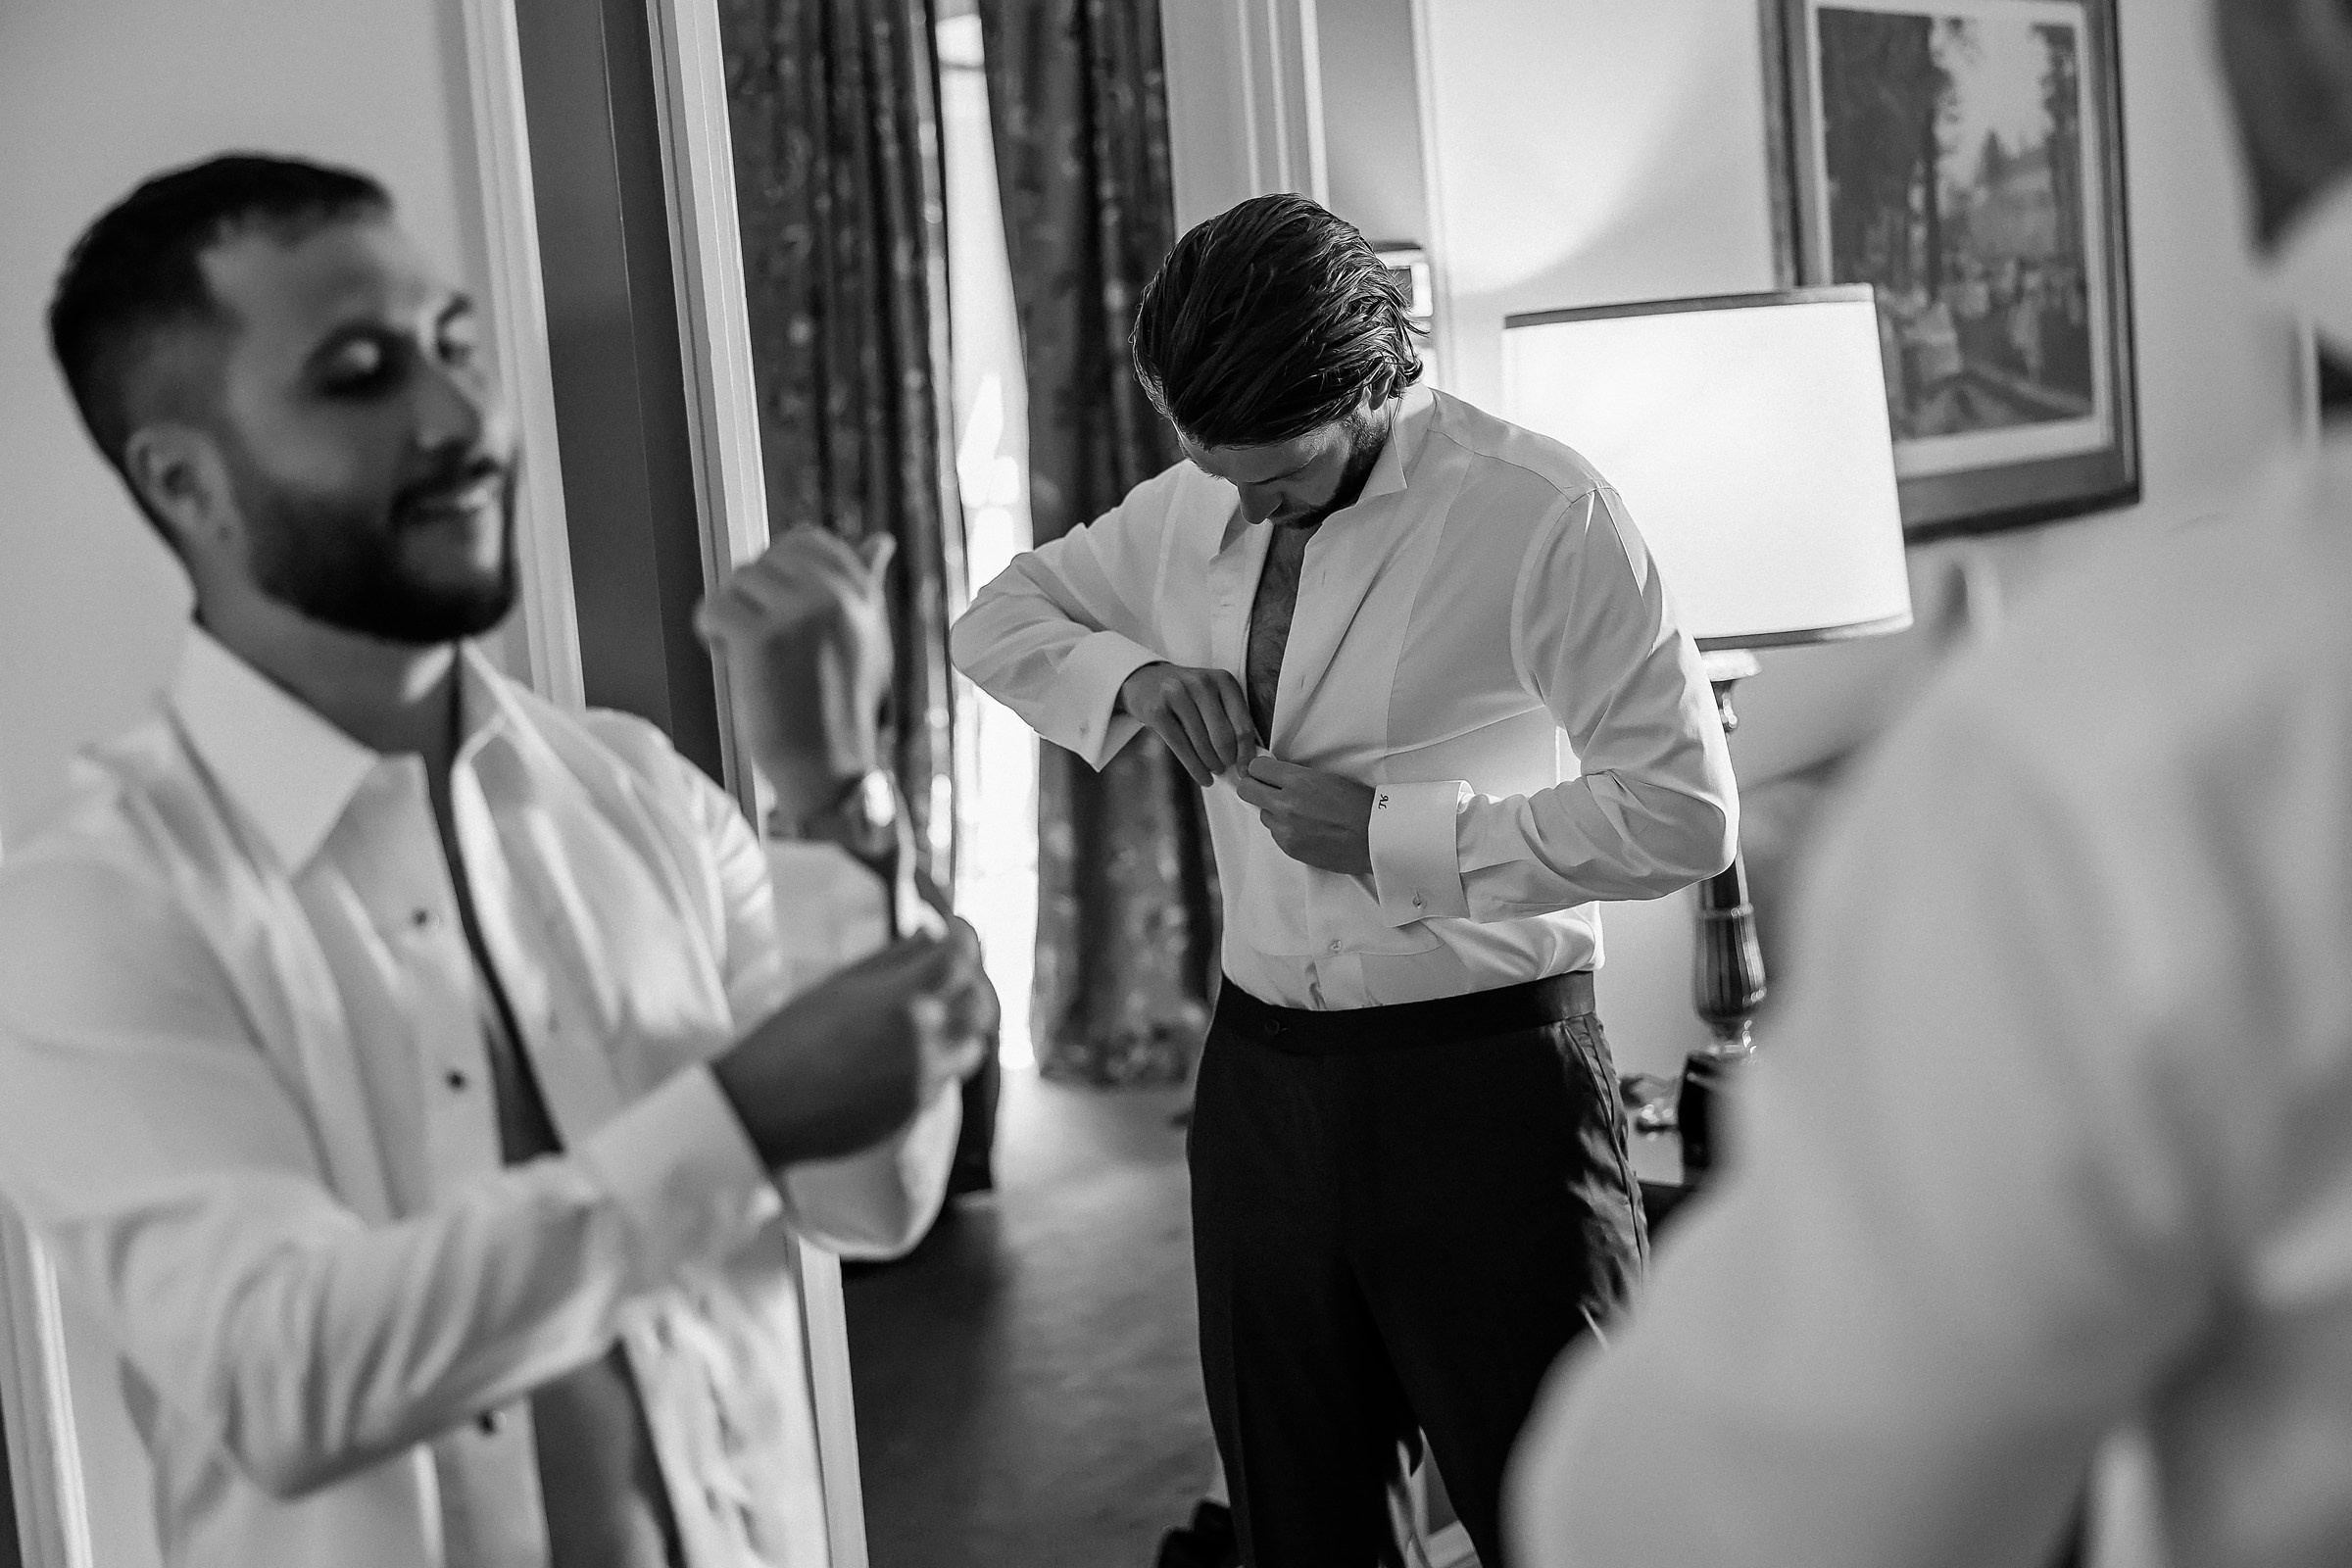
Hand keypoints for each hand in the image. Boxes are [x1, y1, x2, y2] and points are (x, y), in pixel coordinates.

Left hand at [694, 526, 895, 822]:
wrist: (827, 769)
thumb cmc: (841, 706)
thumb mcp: (866, 637)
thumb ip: (866, 584)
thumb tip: (880, 540)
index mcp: (859, 592)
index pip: (805, 540)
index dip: (778, 574)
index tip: (779, 613)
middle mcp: (832, 596)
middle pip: (763, 561)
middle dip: (754, 598)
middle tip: (768, 645)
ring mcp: (797, 614)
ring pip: (736, 583)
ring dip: (733, 618)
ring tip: (756, 658)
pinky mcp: (760, 637)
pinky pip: (712, 608)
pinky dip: (711, 635)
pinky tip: (733, 661)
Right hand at [714, 920, 995, 1167]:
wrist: (763, 1108)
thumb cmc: (790, 1038)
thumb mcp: (838, 985)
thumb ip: (891, 959)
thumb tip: (930, 933)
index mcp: (901, 996)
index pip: (960, 957)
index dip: (965, 937)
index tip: (958, 928)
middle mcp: (923, 1037)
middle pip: (980, 1001)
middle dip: (972, 982)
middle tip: (952, 975)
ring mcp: (923, 1077)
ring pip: (973, 1045)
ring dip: (962, 1028)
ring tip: (936, 1018)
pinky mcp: (916, 1109)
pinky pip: (946, 1078)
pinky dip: (939, 1060)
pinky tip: (909, 1054)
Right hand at [1118, 662, 1258, 786]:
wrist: (1144, 680)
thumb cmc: (1186, 695)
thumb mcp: (1212, 695)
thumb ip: (1230, 718)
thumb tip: (1247, 759)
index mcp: (1223, 680)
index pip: (1243, 724)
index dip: (1247, 753)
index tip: (1248, 770)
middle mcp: (1202, 684)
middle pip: (1224, 736)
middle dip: (1227, 760)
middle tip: (1226, 768)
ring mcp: (1177, 695)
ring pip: (1202, 744)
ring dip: (1211, 765)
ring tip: (1214, 771)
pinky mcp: (1157, 710)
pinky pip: (1181, 747)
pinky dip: (1195, 768)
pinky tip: (1202, 777)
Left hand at [1234, 756, 1375, 875]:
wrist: (1375, 837)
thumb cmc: (1359, 805)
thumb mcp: (1326, 778)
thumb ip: (1297, 777)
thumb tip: (1275, 776)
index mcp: (1297, 781)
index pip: (1256, 768)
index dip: (1260, 770)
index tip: (1266, 773)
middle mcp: (1286, 804)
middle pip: (1246, 790)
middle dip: (1255, 788)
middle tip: (1268, 790)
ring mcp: (1285, 829)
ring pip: (1262, 814)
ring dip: (1274, 812)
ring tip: (1299, 813)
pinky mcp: (1289, 848)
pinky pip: (1275, 834)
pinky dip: (1285, 830)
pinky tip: (1306, 829)